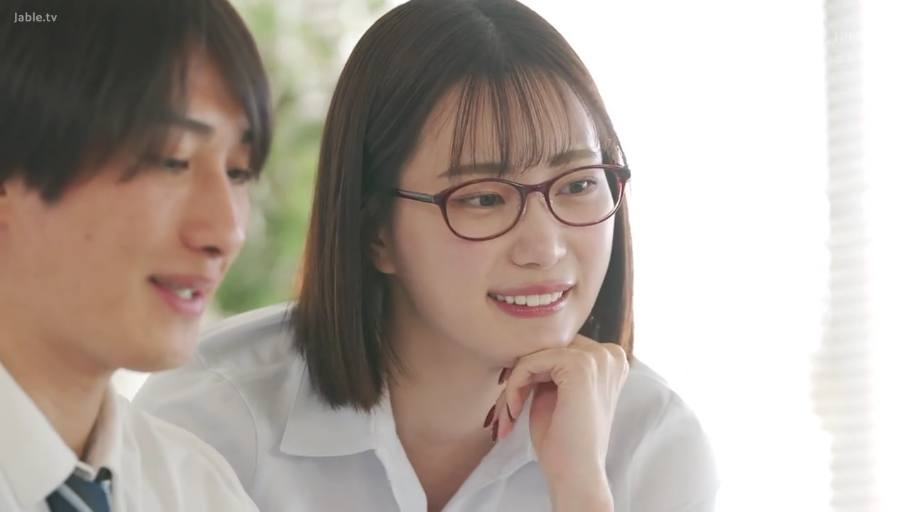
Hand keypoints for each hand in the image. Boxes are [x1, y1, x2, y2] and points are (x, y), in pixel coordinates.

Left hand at [488, 334, 628, 496]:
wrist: (576, 474)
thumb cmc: (565, 439)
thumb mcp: (557, 391)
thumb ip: (550, 365)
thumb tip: (521, 342)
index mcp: (609, 360)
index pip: (557, 346)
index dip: (532, 371)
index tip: (515, 400)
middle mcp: (609, 354)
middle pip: (546, 347)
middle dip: (520, 375)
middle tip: (507, 409)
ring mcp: (597, 358)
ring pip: (535, 354)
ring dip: (514, 384)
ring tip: (508, 414)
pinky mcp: (579, 365)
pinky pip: (529, 363)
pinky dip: (514, 386)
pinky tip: (514, 412)